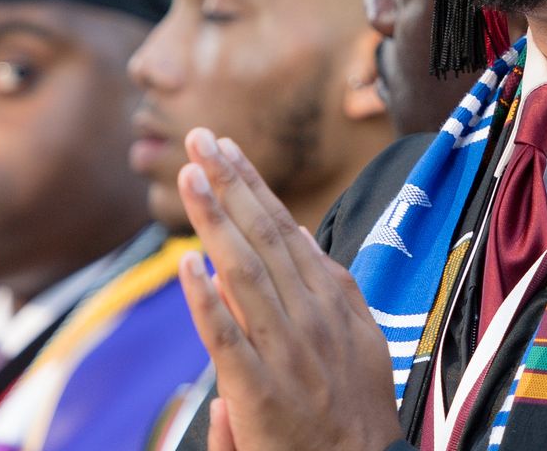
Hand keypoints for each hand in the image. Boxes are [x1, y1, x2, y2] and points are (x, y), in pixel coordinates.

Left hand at [175, 127, 402, 450]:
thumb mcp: (358, 337)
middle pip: (264, 236)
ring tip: (190, 176)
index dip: (252, 185)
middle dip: (229, 182)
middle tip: (199, 138)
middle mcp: (311, 316)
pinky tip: (188, 264)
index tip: (226, 147)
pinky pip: (228, 338)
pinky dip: (206, 300)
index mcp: (332, 299)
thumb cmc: (355, 409)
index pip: (284, 229)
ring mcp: (288, 352)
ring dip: (215, 220)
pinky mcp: (261, 392)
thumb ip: (325, 287)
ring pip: (245, 272)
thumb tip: (291, 233)